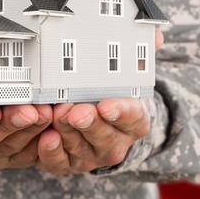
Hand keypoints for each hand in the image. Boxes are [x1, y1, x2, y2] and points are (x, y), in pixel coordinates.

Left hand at [36, 28, 163, 174]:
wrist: (99, 125)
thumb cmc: (112, 95)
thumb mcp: (131, 74)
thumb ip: (142, 53)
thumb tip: (154, 35)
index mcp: (134, 120)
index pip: (133, 118)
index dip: (120, 112)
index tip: (107, 105)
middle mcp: (115, 142)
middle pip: (104, 136)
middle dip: (89, 123)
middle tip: (77, 110)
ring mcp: (91, 155)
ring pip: (79, 148)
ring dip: (66, 132)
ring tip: (55, 114)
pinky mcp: (67, 163)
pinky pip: (59, 162)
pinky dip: (51, 151)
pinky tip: (45, 137)